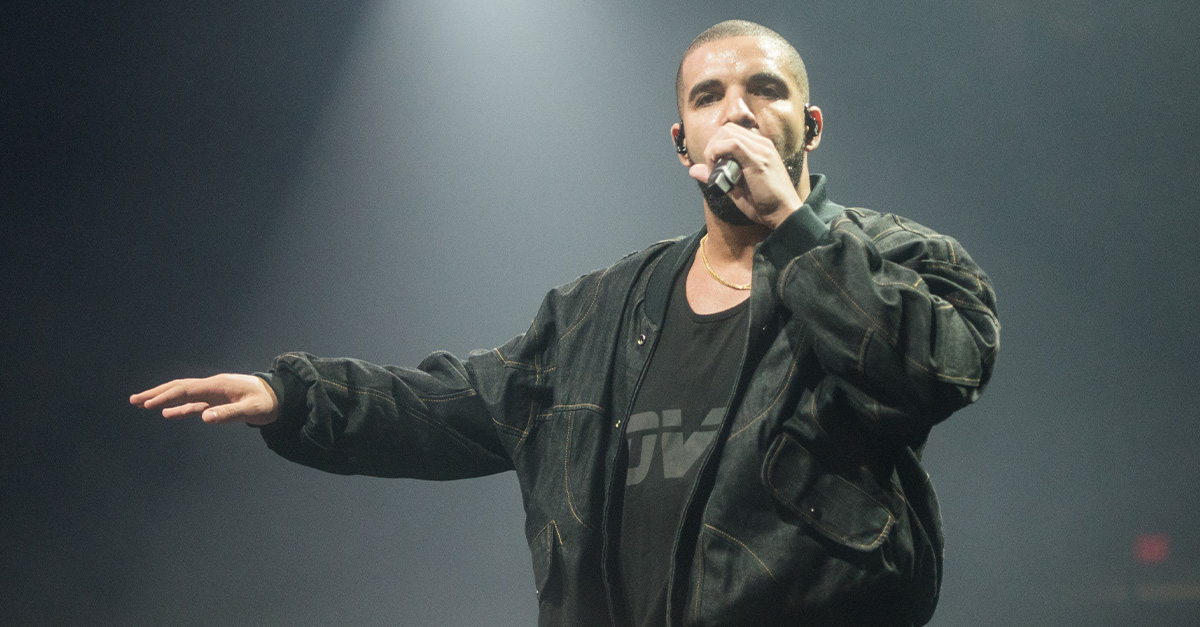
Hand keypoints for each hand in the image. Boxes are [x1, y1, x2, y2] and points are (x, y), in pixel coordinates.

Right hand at [130, 373, 279, 425]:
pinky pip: (192, 404)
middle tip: (133, 400)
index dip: (166, 396)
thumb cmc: (268, 402)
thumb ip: (228, 413)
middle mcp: (212, 386)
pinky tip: (166, 413)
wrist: (280, 396)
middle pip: (178, 388)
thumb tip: (204, 417)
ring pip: (182, 394)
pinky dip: (178, 407)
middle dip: (156, 393)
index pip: (186, 390)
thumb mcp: (252, 410)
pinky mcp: (216, 401)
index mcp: (217, 385)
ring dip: (162, 398)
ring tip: (140, 404)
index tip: (148, 404)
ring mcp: (212, 393)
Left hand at [688, 123, 802, 228]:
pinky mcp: (758, 159)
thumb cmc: (764, 204)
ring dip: (714, 150)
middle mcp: (762, 144)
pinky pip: (732, 145)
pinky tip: (718, 170)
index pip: (731, 132)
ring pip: (727, 133)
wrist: (785, 214)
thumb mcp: (735, 188)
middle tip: (711, 168)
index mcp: (760, 147)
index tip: (713, 166)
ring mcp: (761, 149)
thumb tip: (693, 169)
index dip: (716, 146)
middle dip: (712, 145)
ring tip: (715, 171)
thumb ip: (716, 175)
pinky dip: (718, 154)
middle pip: (727, 129)